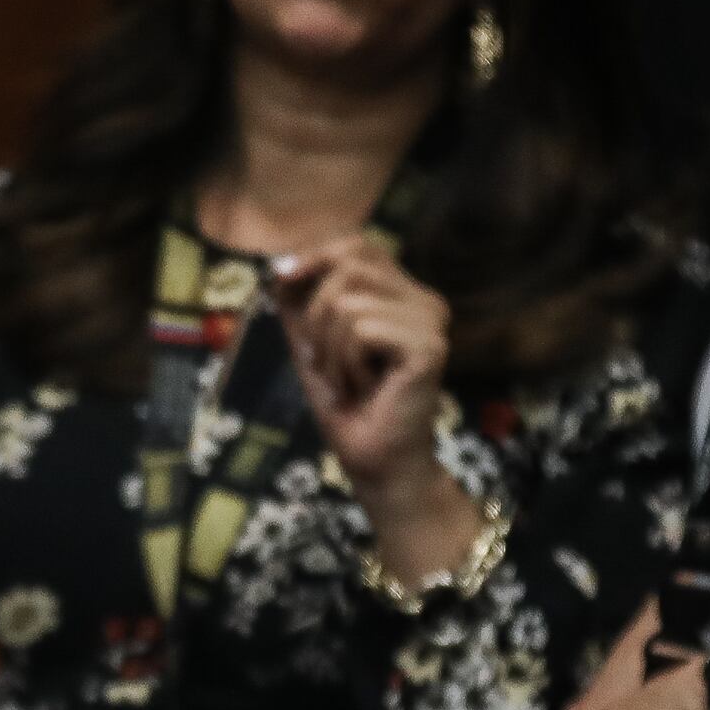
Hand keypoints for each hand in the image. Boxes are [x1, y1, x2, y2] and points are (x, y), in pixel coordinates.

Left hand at [269, 238, 478, 584]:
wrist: (374, 462)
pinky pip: (360, 328)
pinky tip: (363, 390)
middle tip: (324, 360)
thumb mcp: (313, 343)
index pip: (359, 246)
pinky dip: (345, 363)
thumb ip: (300, 303)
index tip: (279, 278)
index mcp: (406, 295)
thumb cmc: (348, 407)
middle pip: (350, 264)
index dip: (315, 255)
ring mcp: (432, 321)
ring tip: (347, 381)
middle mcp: (426, 301)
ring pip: (347, 301)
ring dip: (329, 349)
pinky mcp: (429, 345)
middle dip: (316, 314)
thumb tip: (278, 266)